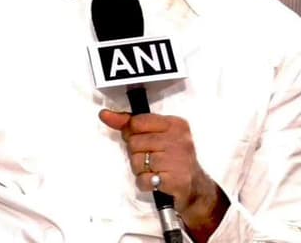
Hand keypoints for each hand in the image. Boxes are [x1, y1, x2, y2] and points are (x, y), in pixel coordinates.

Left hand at [100, 109, 228, 238]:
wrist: (195, 186)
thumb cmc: (171, 158)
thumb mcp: (154, 134)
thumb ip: (128, 122)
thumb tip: (105, 114)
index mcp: (175, 124)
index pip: (137, 122)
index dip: (132, 133)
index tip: (143, 140)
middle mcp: (179, 140)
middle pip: (134, 143)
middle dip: (137, 153)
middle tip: (152, 158)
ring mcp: (179, 161)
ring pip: (137, 162)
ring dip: (140, 169)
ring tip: (155, 170)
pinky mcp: (176, 181)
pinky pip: (144, 180)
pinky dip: (145, 183)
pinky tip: (156, 180)